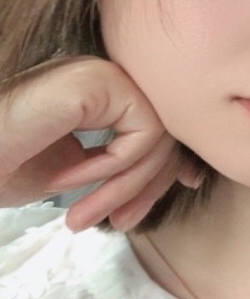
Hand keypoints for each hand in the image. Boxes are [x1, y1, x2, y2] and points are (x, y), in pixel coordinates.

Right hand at [0, 56, 201, 230]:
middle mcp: (107, 78)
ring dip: (123, 188)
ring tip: (82, 217)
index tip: (148, 205)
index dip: (162, 169)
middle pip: (163, 132)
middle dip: (146, 187)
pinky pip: (141, 133)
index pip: (154, 129)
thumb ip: (122, 166)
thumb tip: (184, 173)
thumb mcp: (76, 171)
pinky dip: (112, 169)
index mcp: (101, 94)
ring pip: (157, 136)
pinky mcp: (100, 81)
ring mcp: (104, 74)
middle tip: (119, 224)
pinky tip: (64, 183)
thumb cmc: (1, 164)